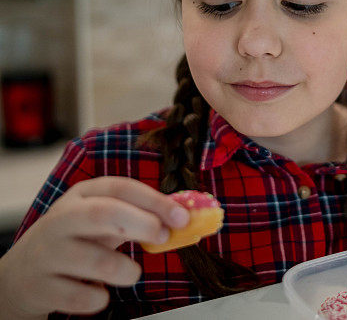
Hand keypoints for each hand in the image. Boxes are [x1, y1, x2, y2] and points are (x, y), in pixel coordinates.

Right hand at [0, 176, 190, 317]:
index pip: (121, 188)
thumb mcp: (102, 220)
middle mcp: (61, 219)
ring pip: (96, 260)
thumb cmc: (77, 240)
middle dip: (142, 224)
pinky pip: (80, 295)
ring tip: (131, 273)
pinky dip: (99, 298)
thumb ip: (139, 215)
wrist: (21, 275)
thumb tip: (185, 218)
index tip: (182, 217)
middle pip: (104, 213)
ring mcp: (48, 253)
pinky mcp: (41, 286)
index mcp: (82, 196)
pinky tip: (100, 293)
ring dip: (125, 270)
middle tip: (163, 237)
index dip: (155, 201)